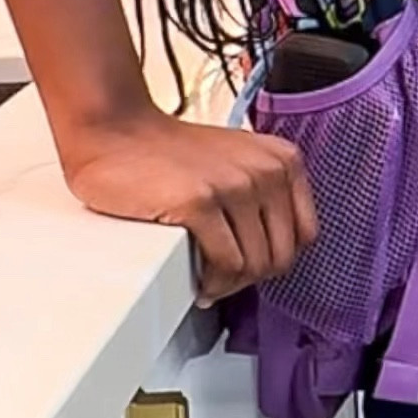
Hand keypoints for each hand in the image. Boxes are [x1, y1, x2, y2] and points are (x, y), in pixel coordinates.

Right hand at [60, 107, 319, 302]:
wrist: (114, 132)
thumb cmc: (168, 155)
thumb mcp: (237, 163)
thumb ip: (263, 197)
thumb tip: (271, 256)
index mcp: (283, 160)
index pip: (304, 235)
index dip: (273, 258)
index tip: (248, 265)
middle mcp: (266, 170)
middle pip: (280, 256)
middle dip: (249, 279)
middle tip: (221, 281)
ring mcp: (235, 185)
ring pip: (253, 266)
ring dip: (228, 285)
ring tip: (206, 281)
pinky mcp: (200, 202)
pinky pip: (224, 264)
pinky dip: (211, 283)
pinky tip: (197, 280)